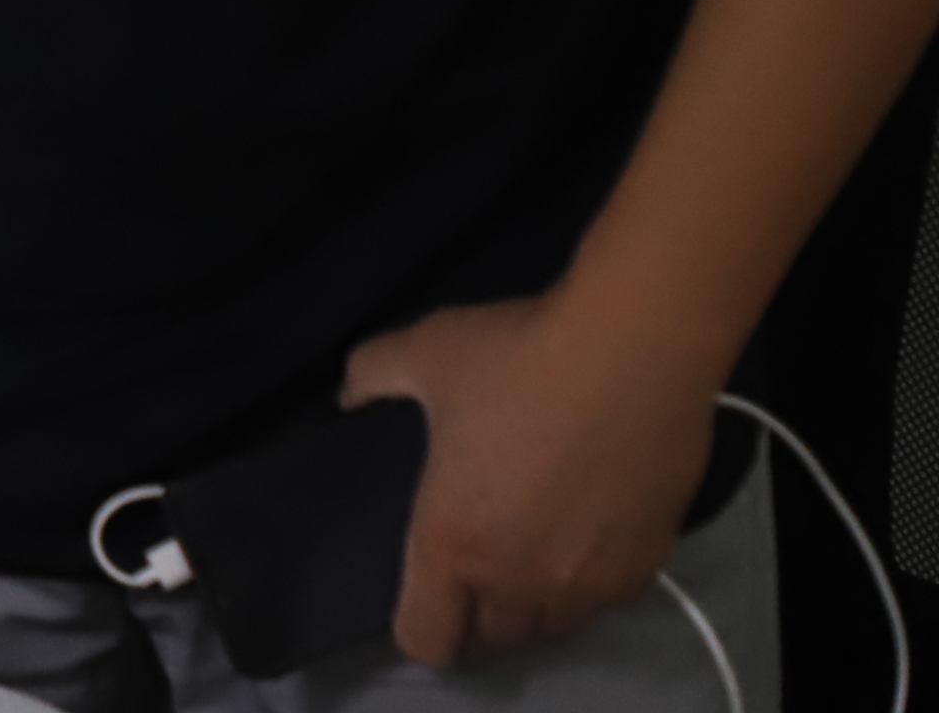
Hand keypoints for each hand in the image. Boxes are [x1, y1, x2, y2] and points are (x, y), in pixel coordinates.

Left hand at [342, 294, 718, 664]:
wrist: (633, 352)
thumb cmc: (514, 358)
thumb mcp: (423, 352)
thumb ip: (372, 377)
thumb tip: (349, 394)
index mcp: (452, 543)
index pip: (426, 638)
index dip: (419, 628)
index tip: (424, 598)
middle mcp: (518, 580)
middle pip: (493, 642)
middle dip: (479, 620)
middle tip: (477, 575)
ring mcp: (587, 582)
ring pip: (555, 627)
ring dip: (537, 607)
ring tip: (532, 560)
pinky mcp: (646, 566)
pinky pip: (608, 600)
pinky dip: (592, 583)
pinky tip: (587, 539)